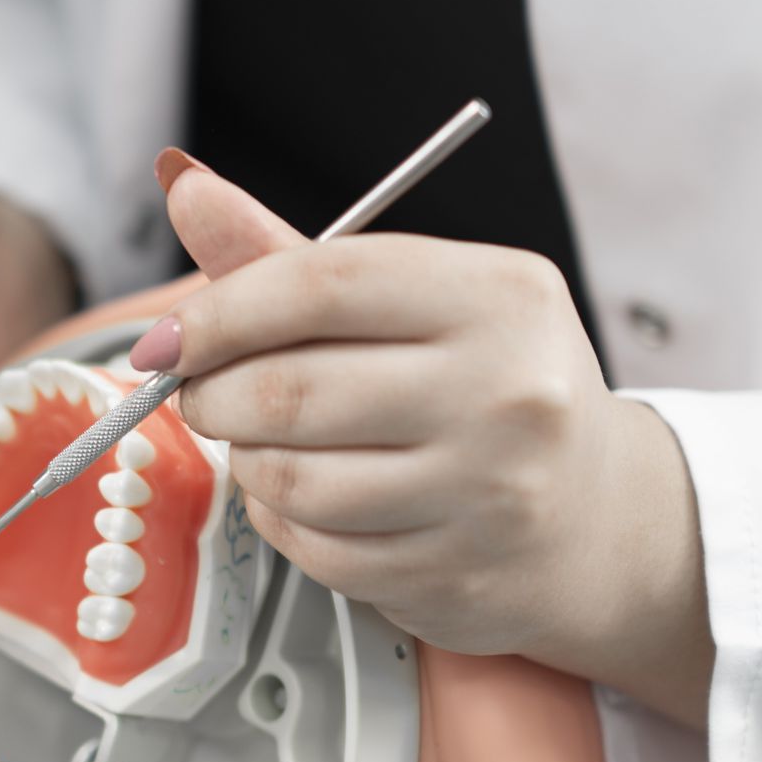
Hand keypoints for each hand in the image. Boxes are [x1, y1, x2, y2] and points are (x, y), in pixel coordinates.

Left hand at [133, 150, 713, 724]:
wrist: (594, 514)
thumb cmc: (483, 384)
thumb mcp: (413, 298)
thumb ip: (289, 255)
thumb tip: (183, 187)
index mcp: (499, 295)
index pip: (321, 287)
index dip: (219, 313)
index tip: (167, 339)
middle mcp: (508, 391)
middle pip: (292, 392)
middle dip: (214, 395)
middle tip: (200, 393)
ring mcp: (490, 493)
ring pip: (294, 481)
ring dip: (248, 462)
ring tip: (262, 443)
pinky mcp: (459, 574)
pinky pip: (318, 550)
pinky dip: (283, 523)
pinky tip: (306, 499)